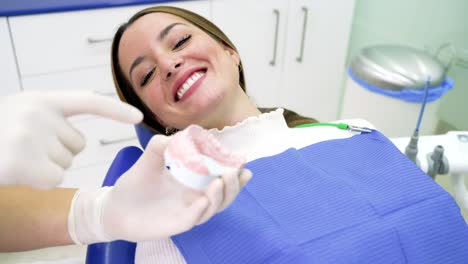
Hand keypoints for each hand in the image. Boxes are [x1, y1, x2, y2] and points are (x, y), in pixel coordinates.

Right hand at [0, 91, 142, 188]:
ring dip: (46, 166)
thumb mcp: (19, 115)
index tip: (139, 117)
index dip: (114, 110)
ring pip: (66, 162)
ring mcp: (30, 136)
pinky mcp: (25, 161)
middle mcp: (37, 113)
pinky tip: (18, 172)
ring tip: (17, 157)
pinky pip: (54, 178)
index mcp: (38, 100)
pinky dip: (39, 181)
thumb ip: (49, 119)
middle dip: (57, 151)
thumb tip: (79, 141)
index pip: (86, 101)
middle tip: (25, 148)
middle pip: (77, 143)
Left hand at [69, 134, 251, 243]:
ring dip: (221, 195)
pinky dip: (203, 209)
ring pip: (214, 208)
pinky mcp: (178, 224)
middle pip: (224, 195)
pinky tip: (204, 198)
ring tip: (220, 180)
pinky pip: (196, 218)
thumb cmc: (133, 186)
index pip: (219, 179)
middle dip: (234, 184)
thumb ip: (161, 146)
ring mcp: (188, 212)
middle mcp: (194, 199)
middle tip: (235, 170)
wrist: (114, 208)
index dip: (234, 173)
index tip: (242, 162)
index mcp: (192, 183)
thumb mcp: (148, 160)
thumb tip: (179, 135)